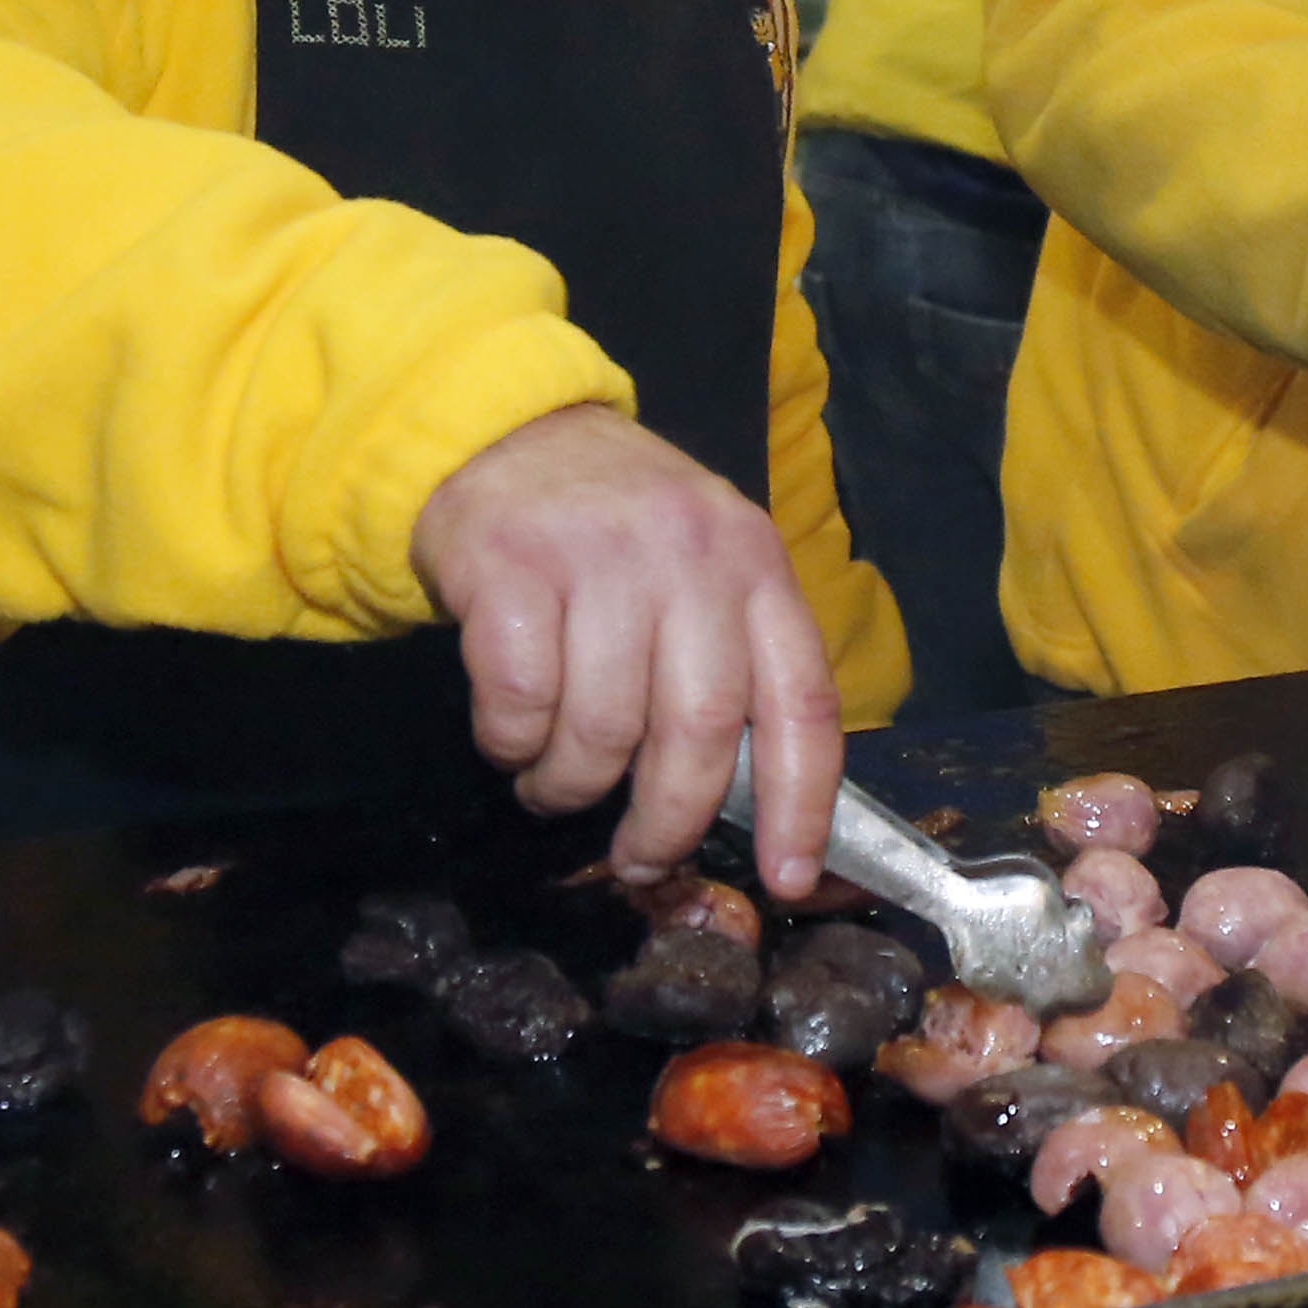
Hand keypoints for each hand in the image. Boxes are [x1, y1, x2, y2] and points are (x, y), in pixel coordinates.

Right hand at [409, 403, 842, 894]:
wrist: (503, 431)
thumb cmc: (614, 532)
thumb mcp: (703, 568)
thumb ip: (732, 663)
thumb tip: (749, 807)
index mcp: (756, 565)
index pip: (804, 701)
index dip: (802, 803)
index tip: (788, 876)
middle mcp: (690, 556)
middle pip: (699, 731)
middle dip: (668, 822)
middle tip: (639, 859)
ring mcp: (598, 556)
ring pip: (602, 729)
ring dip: (572, 788)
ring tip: (556, 786)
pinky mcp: (509, 565)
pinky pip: (520, 701)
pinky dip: (512, 744)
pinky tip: (512, 736)